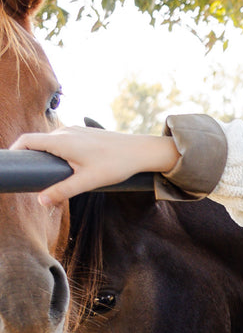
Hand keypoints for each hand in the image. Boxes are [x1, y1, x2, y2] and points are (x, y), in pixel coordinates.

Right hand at [11, 126, 180, 206]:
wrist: (139, 151)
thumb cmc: (114, 165)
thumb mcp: (87, 182)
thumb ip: (62, 191)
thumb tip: (40, 201)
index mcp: (61, 141)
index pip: (27, 141)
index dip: (15, 151)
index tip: (11, 165)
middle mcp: (65, 132)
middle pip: (37, 142)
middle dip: (29, 158)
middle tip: (27, 177)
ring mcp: (74, 131)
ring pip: (51, 142)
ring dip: (45, 156)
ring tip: (45, 175)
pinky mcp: (83, 134)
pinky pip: (63, 141)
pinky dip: (57, 152)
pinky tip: (64, 167)